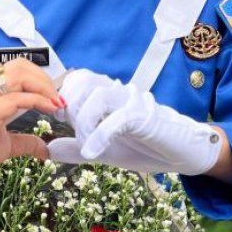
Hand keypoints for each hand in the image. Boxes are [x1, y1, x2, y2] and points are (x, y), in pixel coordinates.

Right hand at [0, 59, 61, 183]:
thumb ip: (23, 142)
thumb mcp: (2, 147)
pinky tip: (48, 111)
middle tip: (59, 100)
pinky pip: (13, 99)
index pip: (17, 70)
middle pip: (20, 65)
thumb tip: (44, 148)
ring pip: (17, 74)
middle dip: (45, 79)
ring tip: (56, 104)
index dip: (42, 80)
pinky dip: (36, 101)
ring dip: (43, 87)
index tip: (57, 99)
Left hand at [48, 71, 220, 174]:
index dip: (62, 94)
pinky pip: (117, 119)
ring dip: (83, 122)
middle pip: (83, 81)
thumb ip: (78, 148)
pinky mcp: (146, 117)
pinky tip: (93, 153)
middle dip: (69, 107)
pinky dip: (99, 136)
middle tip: (70, 129)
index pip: (77, 78)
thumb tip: (49, 150)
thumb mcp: (105, 151)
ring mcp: (133, 102)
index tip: (57, 117)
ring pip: (97, 96)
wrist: (182, 154)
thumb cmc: (145, 147)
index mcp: (108, 95)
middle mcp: (119, 92)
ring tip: (84, 146)